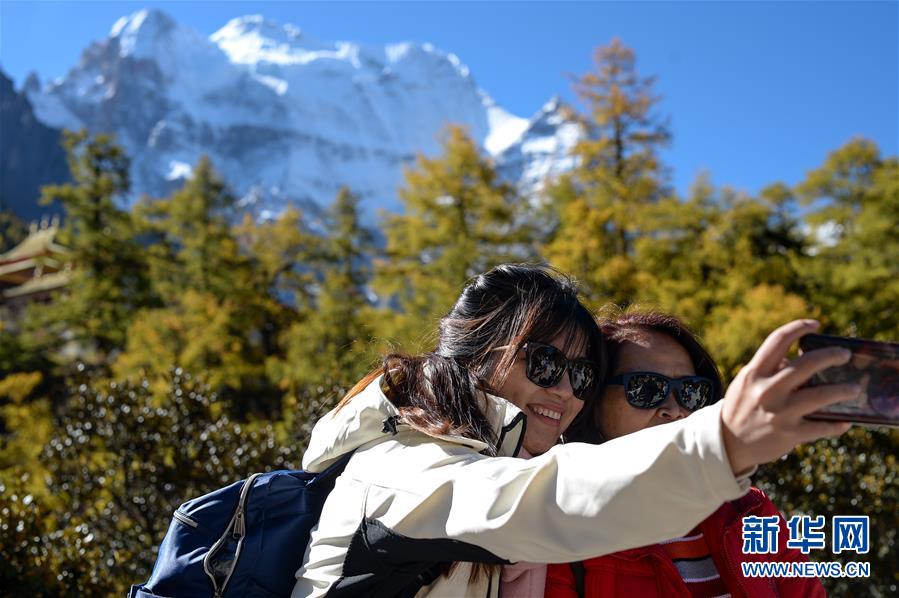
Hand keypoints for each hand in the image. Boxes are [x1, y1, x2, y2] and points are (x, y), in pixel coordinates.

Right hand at [720, 319, 856, 473]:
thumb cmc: (741, 407)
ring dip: (842, 390)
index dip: (799, 327)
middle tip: (844, 355)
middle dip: (831, 356)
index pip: (778, 340)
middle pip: (807, 364)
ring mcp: (779, 412)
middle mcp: (767, 390)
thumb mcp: (747, 383)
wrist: (727, 444)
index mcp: (754, 373)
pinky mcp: (789, 433)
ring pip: (821, 395)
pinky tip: (843, 422)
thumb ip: (769, 370)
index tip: (815, 324)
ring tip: (853, 388)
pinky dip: (836, 425)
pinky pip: (821, 427)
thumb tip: (798, 359)